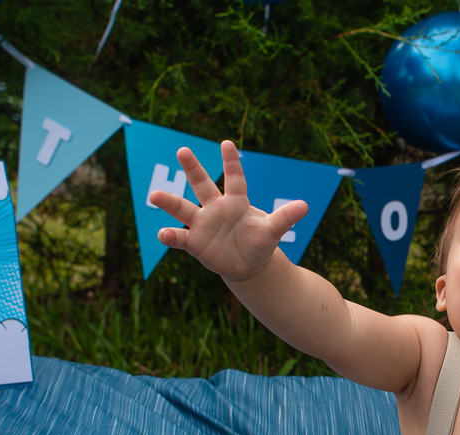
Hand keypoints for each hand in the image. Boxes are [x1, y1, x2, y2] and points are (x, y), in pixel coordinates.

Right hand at [149, 140, 308, 280]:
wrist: (248, 265)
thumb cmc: (259, 242)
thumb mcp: (273, 231)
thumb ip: (285, 218)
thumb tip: (305, 206)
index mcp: (236, 202)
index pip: (235, 178)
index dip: (232, 162)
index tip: (228, 143)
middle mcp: (216, 208)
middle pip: (202, 185)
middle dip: (193, 168)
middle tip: (183, 150)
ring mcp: (203, 224)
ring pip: (183, 209)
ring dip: (169, 202)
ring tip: (154, 196)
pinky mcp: (195, 242)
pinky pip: (180, 238)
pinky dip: (170, 236)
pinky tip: (163, 234)